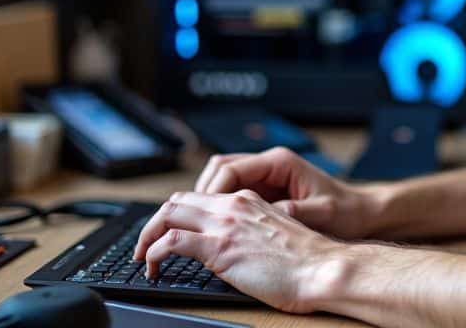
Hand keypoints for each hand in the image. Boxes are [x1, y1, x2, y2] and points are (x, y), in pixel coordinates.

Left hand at [132, 190, 346, 312]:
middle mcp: (234, 205)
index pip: (200, 197)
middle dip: (154, 222)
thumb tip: (236, 247)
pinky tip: (154, 266)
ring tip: (143, 256)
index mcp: (249, 201)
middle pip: (177, 200)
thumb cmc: (309, 260)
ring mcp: (225, 224)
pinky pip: (171, 241)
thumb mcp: (277, 233)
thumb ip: (253, 231)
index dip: (178, 214)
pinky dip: (154, 252)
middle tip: (146, 244)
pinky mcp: (219, 247)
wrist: (322, 268)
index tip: (169, 232)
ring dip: (147, 235)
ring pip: (168, 214)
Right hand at [194, 147, 376, 238]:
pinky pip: (234, 194)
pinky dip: (223, 208)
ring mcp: (266, 178)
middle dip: (204, 193)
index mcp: (280, 163)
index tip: (204, 214)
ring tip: (203, 226)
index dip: (213, 192)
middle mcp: (270, 165)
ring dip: (211, 201)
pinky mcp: (266, 193)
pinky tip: (220, 230)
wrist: (362, 213)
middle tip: (194, 221)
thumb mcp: (323, 213)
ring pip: (224, 180)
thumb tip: (266, 215)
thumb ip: (295, 211)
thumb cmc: (346, 211)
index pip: (230, 169)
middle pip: (221, 169)